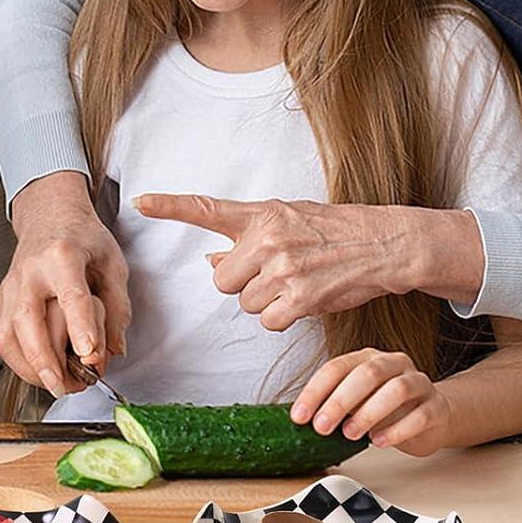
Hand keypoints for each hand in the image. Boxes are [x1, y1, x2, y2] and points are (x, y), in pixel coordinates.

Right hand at [0, 171, 130, 395]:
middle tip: (69, 387)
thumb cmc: (84, 241)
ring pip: (9, 335)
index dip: (81, 328)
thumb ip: (118, 308)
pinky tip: (41, 371)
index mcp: (63, 255)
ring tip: (58, 385)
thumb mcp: (113, 264)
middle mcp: (30, 270)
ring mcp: (10, 285)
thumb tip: (113, 351)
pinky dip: (20, 362)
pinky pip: (3, 338)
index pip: (71, 296)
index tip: (90, 357)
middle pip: (29, 321)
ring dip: (31, 369)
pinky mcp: (1, 299)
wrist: (50, 216)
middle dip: (46, 360)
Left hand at [135, 193, 476, 327]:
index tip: (140, 201)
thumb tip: (211, 259)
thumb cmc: (330, 230)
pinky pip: (269, 321)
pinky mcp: (300, 298)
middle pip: (222, 279)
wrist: (381, 243)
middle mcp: (267, 238)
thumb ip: (247, 238)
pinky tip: (303, 299)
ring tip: (295, 281)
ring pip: (246, 303)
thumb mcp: (286, 221)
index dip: (171, 206)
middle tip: (272, 272)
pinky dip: (282, 318)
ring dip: (265, 301)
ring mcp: (283, 268)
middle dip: (241, 282)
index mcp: (260, 214)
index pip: (207, 208)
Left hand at [291, 348, 454, 455]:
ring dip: (369, 413)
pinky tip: (380, 442)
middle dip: (340, 401)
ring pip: (396, 389)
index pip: (337, 367)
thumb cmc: (388, 409)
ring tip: (350, 434)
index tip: (300, 416)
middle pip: (367, 373)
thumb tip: (304, 420)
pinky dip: (397, 430)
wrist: (434, 416)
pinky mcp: (437, 406)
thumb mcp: (358, 403)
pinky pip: (419, 415)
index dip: (315, 391)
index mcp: (368, 357)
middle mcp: (394, 363)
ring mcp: (419, 382)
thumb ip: (335, 404)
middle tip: (322, 426)